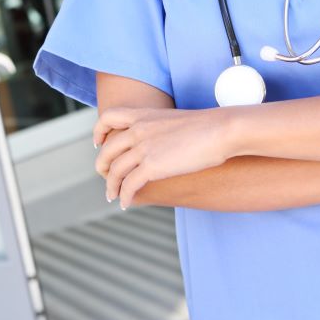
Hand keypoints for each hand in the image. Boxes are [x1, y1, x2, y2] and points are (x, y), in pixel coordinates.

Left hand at [93, 106, 231, 209]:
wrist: (220, 130)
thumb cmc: (207, 127)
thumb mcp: (176, 121)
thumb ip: (160, 129)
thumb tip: (160, 143)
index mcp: (143, 115)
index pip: (108, 117)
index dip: (99, 131)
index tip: (99, 144)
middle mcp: (138, 130)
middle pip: (108, 150)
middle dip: (103, 166)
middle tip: (105, 177)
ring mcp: (143, 148)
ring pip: (115, 171)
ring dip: (112, 187)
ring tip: (113, 196)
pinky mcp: (152, 166)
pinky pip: (129, 185)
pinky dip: (124, 196)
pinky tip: (126, 204)